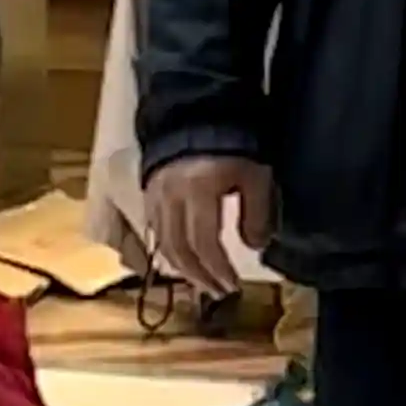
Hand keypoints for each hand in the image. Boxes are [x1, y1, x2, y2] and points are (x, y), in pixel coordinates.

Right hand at [146, 155, 274, 298]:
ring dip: (183, 270)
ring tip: (203, 282)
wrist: (196, 113)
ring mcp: (155, 196)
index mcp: (197, 191)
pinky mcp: (148, 193)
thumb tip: (254, 247)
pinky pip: (154, 231)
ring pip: (162, 244)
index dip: (218, 270)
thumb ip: (257, 213)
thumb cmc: (233, 142)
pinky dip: (168, 251)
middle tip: (219, 292)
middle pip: (179, 250)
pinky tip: (183, 260)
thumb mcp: (255, 175)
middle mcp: (170, 197)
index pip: (203, 243)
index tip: (234, 286)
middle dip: (200, 277)